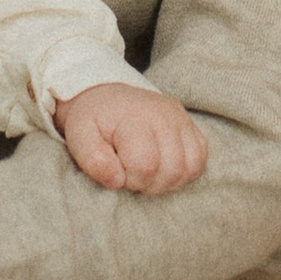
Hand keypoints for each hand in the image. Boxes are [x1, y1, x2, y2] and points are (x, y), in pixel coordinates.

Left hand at [55, 82, 208, 196]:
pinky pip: (201, 160)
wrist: (107, 95)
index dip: (130, 179)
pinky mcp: (192, 127)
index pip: (145, 166)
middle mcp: (165, 116)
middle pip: (172, 170)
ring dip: (167, 181)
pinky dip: (184, 172)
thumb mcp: (80, 136)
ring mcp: (182, 120)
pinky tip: (163, 167)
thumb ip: (93, 160)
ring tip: (146, 173)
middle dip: (149, 184)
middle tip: (130, 174)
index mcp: (135, 118)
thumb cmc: (93, 120)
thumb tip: (117, 181)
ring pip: (190, 168)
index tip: (116, 172)